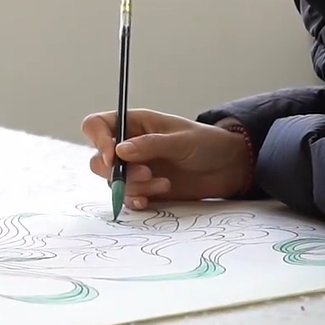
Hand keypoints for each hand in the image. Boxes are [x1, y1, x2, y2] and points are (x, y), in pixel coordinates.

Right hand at [82, 108, 251, 209]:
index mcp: (134, 124)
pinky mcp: (144, 188)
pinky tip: (149, 201)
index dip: (98, 140)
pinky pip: (126, 197)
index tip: (112, 158)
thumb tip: (119, 151)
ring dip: (134, 187)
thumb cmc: (207, 143)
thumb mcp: (181, 140)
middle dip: (119, 172)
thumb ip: (151, 145)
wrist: (227, 168)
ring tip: (164, 184)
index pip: (97, 125)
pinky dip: (135, 200)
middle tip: (147, 173)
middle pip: (99, 160)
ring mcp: (135, 169)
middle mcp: (129, 146)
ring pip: (112, 182)